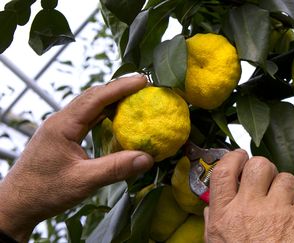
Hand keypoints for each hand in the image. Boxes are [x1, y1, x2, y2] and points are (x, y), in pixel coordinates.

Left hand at [0, 74, 153, 241]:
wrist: (17, 205)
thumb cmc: (44, 192)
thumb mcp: (83, 181)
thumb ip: (115, 169)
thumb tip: (147, 158)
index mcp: (63, 125)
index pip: (96, 98)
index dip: (121, 87)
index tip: (143, 81)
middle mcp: (61, 121)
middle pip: (93, 96)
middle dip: (119, 88)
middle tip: (144, 86)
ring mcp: (60, 128)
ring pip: (89, 106)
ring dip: (112, 100)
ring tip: (135, 98)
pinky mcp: (62, 136)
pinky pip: (87, 118)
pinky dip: (104, 113)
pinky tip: (117, 118)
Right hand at [204, 150, 293, 242]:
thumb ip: (214, 221)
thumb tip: (211, 205)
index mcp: (226, 215)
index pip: (225, 171)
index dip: (233, 157)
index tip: (239, 157)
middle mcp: (251, 210)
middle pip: (259, 165)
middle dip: (263, 168)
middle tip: (264, 179)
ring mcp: (279, 214)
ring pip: (287, 178)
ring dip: (285, 188)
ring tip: (282, 203)